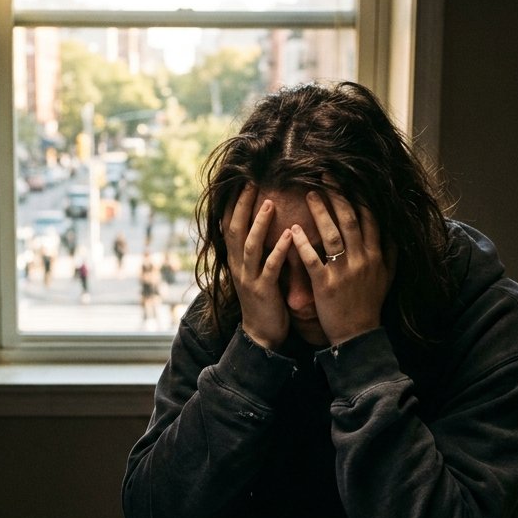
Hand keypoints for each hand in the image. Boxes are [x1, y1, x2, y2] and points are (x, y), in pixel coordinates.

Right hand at [222, 183, 292, 349]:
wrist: (261, 334)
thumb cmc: (264, 300)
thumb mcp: (256, 272)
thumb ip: (258, 251)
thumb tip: (263, 226)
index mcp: (236, 261)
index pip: (230, 226)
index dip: (234, 204)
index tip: (243, 182)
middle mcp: (238, 267)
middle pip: (235, 230)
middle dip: (242, 206)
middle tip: (252, 183)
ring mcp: (248, 279)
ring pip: (249, 246)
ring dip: (259, 223)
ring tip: (270, 203)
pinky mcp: (262, 291)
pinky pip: (270, 267)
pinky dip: (278, 250)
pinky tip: (288, 235)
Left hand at [290, 190, 394, 346]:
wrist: (358, 336)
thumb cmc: (370, 305)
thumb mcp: (387, 277)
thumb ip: (391, 253)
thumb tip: (395, 231)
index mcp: (377, 255)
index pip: (370, 217)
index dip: (359, 195)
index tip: (349, 177)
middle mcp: (363, 259)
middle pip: (350, 219)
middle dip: (338, 195)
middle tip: (325, 175)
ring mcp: (344, 272)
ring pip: (332, 235)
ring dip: (320, 212)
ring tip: (308, 194)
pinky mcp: (326, 285)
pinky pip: (313, 259)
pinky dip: (303, 243)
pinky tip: (293, 229)